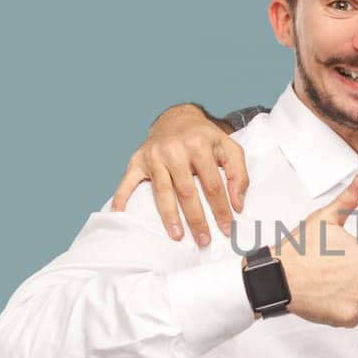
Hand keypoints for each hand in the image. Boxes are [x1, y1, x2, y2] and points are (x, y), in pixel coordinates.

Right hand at [110, 104, 249, 245]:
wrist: (177, 118)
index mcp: (199, 145)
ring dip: (169, 216)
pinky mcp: (137, 160)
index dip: (220, 209)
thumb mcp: (229, 148)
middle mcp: (175, 149)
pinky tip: (119, 213)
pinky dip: (122, 197)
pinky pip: (127, 181)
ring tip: (177, 235)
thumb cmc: (205, 138)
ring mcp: (154, 155)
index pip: (212, 185)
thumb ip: (238, 175)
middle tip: (203, 240)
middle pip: (187, 191)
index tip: (227, 228)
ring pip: (162, 191)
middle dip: (196, 219)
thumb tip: (237, 205)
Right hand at [273, 174, 357, 326]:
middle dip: (345, 277)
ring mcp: (357, 298)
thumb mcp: (324, 219)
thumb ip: (348, 201)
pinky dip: (337, 313)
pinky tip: (322, 301)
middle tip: (321, 272)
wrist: (276, 276)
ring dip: (340, 295)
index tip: (328, 258)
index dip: (344, 259)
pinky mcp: (346, 317)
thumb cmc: (297, 250)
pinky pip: (350, 317)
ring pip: (355, 298)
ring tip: (320, 286)